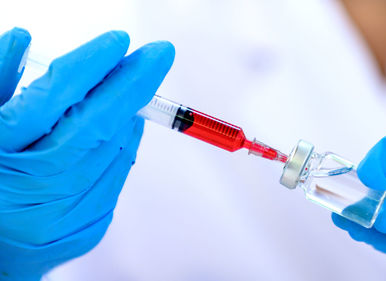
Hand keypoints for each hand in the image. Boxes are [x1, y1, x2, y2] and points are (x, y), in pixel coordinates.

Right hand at [0, 28, 173, 279]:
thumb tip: (25, 39)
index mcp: (2, 153)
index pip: (57, 96)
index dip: (92, 64)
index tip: (119, 41)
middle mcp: (38, 188)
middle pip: (100, 122)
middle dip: (135, 82)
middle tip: (159, 53)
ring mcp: (66, 214)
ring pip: (116, 149)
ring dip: (132, 113)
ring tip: (138, 86)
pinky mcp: (86, 230)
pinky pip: (117, 176)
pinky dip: (124, 145)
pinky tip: (125, 126)